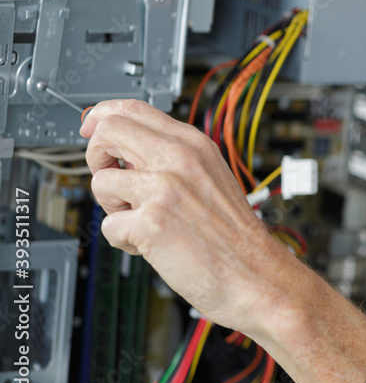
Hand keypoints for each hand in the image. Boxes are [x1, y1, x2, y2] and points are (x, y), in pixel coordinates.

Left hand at [81, 100, 365, 382]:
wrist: (256, 273)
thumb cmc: (235, 234)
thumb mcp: (213, 175)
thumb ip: (175, 157)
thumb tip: (128, 149)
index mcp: (194, 144)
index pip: (133, 110)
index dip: (102, 117)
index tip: (92, 128)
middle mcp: (179, 160)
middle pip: (107, 132)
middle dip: (96, 157)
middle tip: (114, 181)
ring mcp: (165, 190)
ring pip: (100, 182)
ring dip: (112, 207)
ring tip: (143, 220)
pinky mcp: (151, 223)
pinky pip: (108, 225)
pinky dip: (124, 240)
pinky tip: (151, 245)